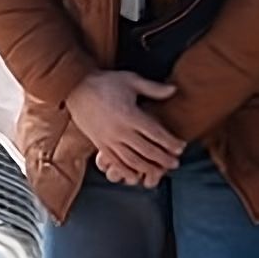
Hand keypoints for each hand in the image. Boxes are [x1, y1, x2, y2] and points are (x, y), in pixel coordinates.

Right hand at [67, 71, 185, 188]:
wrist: (77, 88)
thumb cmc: (106, 82)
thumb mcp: (131, 80)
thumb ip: (153, 88)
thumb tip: (174, 90)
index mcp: (130, 115)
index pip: (155, 133)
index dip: (170, 142)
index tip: (181, 147)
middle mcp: (120, 130)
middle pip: (146, 150)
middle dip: (163, 159)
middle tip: (176, 164)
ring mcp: (108, 140)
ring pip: (131, 160)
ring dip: (147, 168)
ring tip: (160, 172)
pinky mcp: (99, 144)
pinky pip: (114, 162)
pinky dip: (125, 172)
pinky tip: (135, 177)